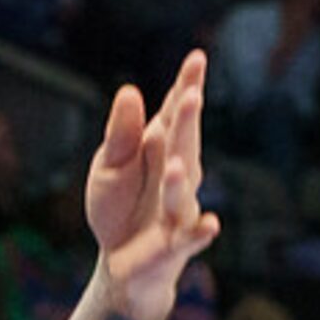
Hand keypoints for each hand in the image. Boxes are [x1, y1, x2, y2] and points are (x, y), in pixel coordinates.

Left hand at [86, 49, 218, 319]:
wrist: (120, 261)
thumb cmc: (118, 207)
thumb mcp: (109, 167)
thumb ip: (120, 133)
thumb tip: (130, 89)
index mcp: (159, 150)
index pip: (175, 115)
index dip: (187, 87)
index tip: (198, 58)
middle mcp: (177, 175)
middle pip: (185, 145)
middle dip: (189, 122)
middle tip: (192, 94)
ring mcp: (178, 209)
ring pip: (184, 192)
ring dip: (182, 179)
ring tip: (176, 164)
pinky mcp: (174, 244)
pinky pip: (190, 237)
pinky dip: (200, 232)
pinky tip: (210, 224)